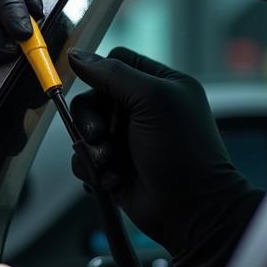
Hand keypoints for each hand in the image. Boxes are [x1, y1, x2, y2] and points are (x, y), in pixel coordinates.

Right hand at [68, 47, 263, 266]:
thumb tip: (76, 56)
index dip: (100, 75)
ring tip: (110, 164)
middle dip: (89, 119)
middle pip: (91, 97)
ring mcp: (125, 138)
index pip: (115, 62)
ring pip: (82, 130)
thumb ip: (112, 74)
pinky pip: (83, 159)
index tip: (98, 93)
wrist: (191, 210)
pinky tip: (113, 179)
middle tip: (100, 136)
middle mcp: (141, 109)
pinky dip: (92, 170)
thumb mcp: (152, 100)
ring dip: (90, 149)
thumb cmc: (182, 152)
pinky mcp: (113, 165)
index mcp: (159, 85)